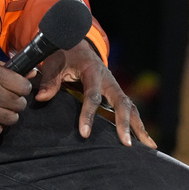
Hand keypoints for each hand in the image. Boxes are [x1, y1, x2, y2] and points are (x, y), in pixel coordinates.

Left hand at [35, 41, 155, 148]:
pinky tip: (145, 140)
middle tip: (126, 143)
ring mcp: (114, 86)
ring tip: (148, 146)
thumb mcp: (54, 63)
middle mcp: (108, 79)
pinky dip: (138, 123)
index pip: (92, 96)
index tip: (85, 133)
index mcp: (93, 71)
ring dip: (139, 126)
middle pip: (121, 102)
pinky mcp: (116, 93)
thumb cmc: (64, 54)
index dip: (88, 115)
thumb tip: (41, 97)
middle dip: (125, 123)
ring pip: (130, 106)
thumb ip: (49, 80)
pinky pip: (129, 109)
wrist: (76, 43)